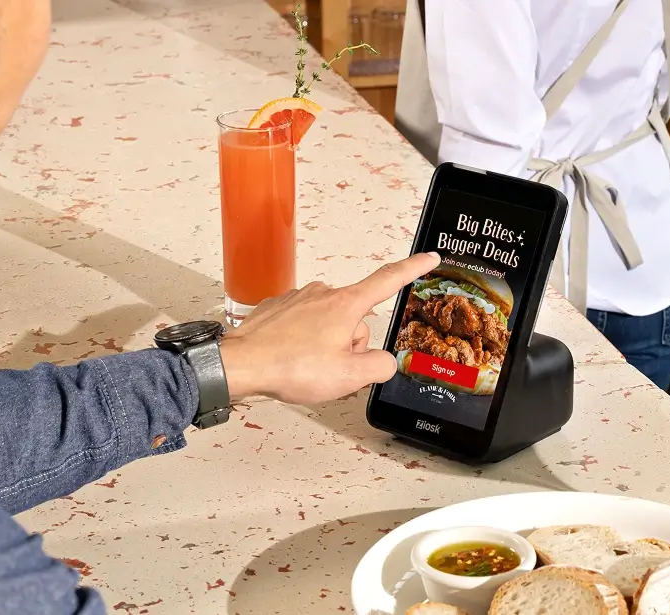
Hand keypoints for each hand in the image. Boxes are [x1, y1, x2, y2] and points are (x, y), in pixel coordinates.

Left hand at [219, 252, 439, 404]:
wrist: (240, 364)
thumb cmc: (290, 367)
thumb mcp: (348, 377)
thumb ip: (379, 366)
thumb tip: (384, 361)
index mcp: (346, 305)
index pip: (389, 280)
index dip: (413, 268)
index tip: (429, 258)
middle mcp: (323, 294)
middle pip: (356, 319)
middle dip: (351, 344)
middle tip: (331, 368)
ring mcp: (299, 298)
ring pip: (330, 323)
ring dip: (327, 345)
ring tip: (306, 366)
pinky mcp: (279, 308)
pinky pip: (305, 324)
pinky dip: (303, 341)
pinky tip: (290, 358)